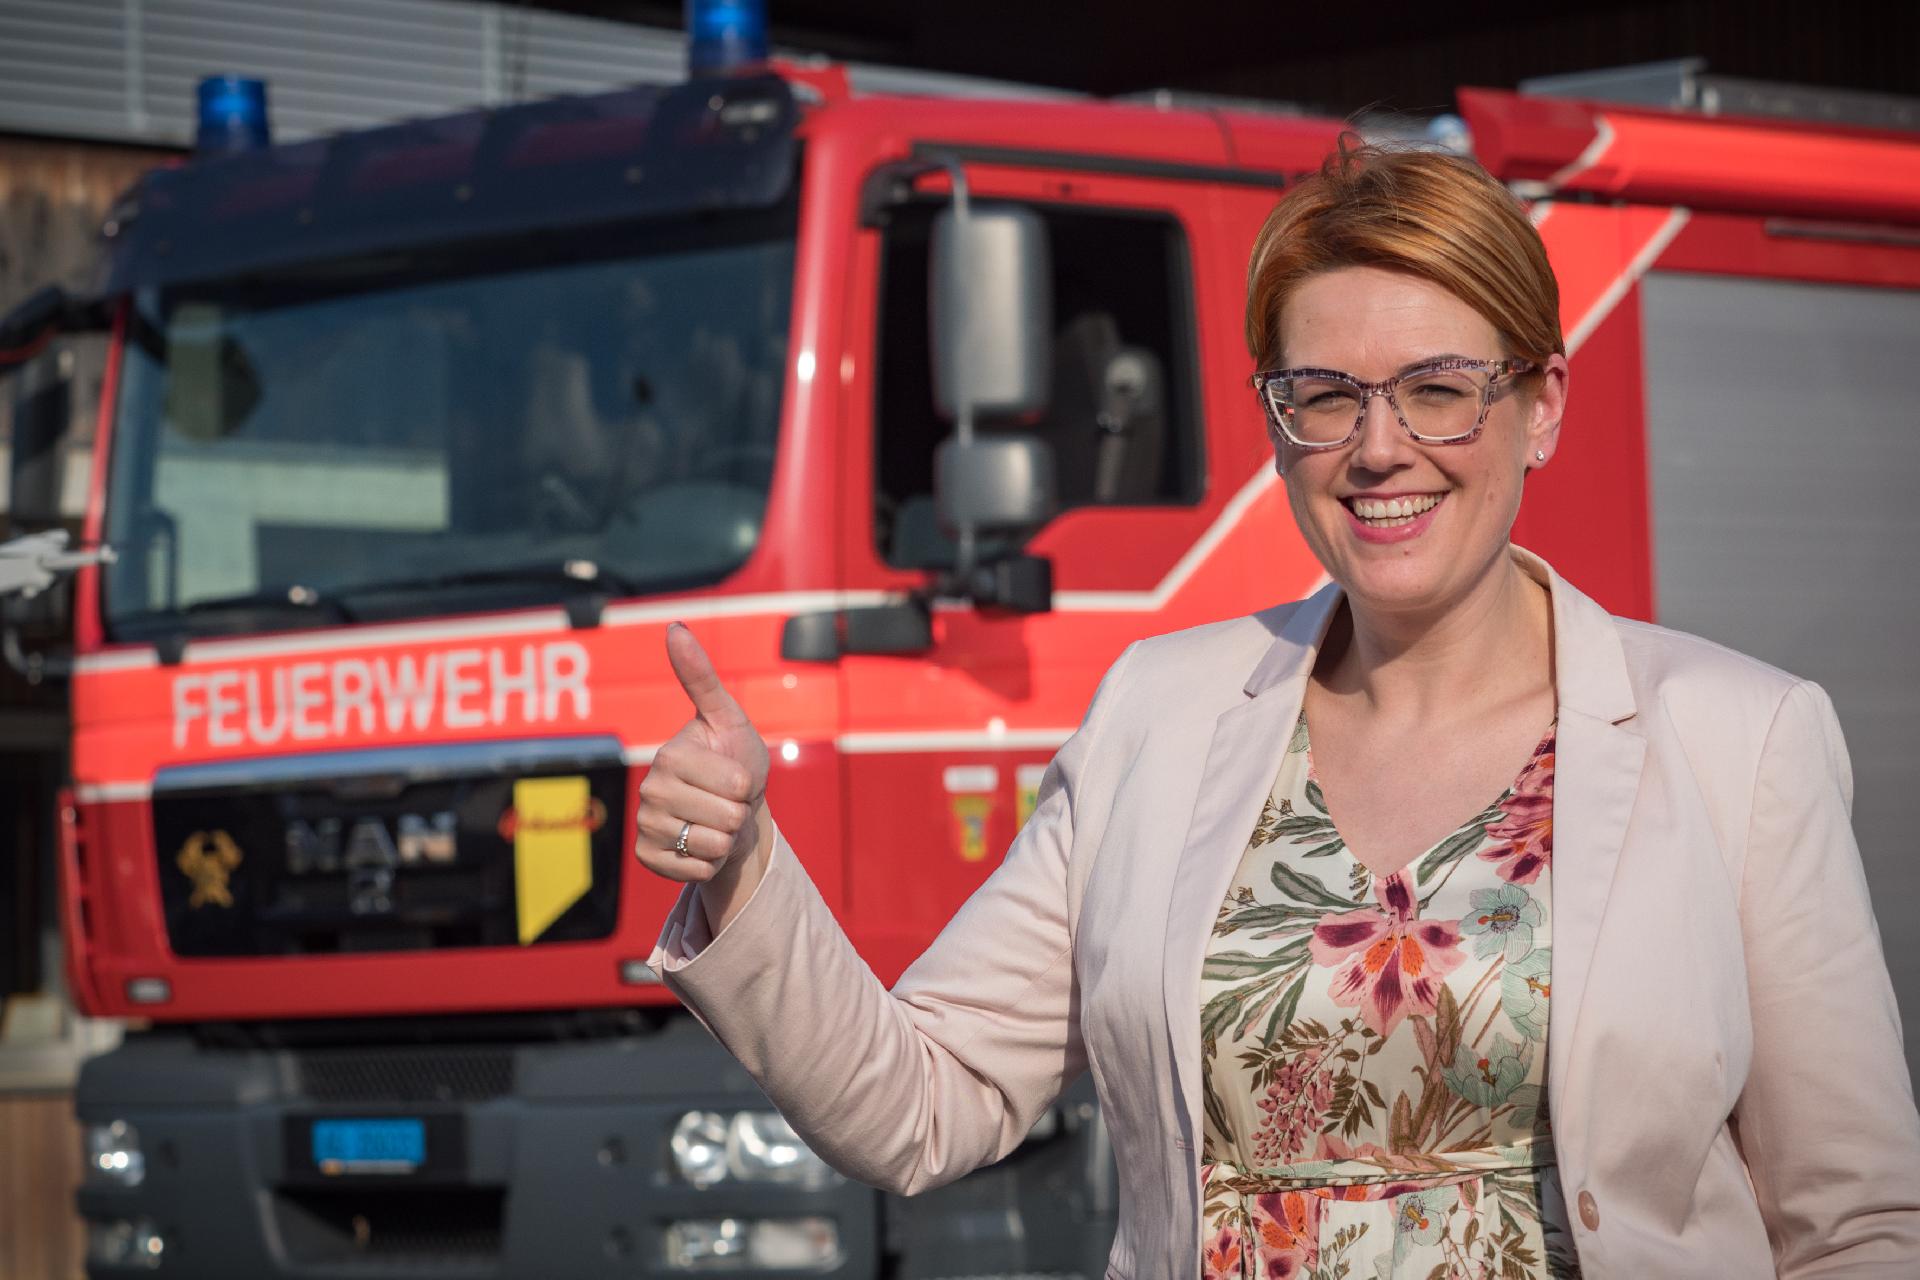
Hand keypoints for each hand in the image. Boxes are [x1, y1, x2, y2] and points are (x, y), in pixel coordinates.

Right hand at [635, 623, 770, 886]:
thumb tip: (674, 626)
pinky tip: (701, 846)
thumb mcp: (727, 717)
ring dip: (727, 839)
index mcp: (670, 756)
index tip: (733, 775)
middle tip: (726, 802)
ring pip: (714, 846)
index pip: (737, 786)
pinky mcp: (649, 858)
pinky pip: (700, 871)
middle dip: (739, 813)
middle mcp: (650, 791)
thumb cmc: (734, 759)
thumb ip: (701, 677)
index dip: (747, 785)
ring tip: (716, 822)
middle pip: (728, 818)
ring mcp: (646, 826)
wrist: (732, 809)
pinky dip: (712, 863)